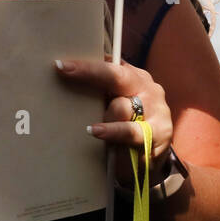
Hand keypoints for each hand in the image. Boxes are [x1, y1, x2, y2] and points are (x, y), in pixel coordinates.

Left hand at [55, 57, 173, 182]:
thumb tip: (67, 74)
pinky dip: (112, 131)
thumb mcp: (116, 106)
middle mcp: (148, 89)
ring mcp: (156, 110)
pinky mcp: (158, 133)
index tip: (61, 65)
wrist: (150, 156)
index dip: (87, 64)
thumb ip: (102, 91)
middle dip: (90, 72)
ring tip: (91, 128)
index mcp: (136, 78)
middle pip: (117, 76)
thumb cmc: (126, 127)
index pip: (111, 65)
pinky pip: (130, 130)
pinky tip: (96, 131)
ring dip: (105, 116)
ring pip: (121, 106)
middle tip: (64, 70)